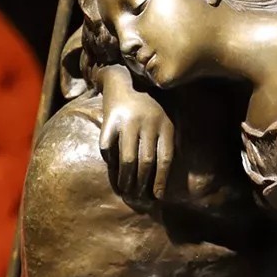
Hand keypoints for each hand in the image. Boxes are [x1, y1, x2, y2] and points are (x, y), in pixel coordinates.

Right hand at [99, 64, 173, 201]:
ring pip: (127, 159)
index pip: (165, 159)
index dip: (161, 180)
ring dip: (126, 179)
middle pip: (146, 162)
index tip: (158, 197)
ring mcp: (128, 121)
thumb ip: (167, 141)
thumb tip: (164, 177)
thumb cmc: (148, 104)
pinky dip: (110, 162)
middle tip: (139, 198)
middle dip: (142, 184)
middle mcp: (148, 123)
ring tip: (125, 191)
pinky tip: (113, 170)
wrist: (124, 78)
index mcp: (165, 124)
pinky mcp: (110, 120)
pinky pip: (109, 148)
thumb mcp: (165, 118)